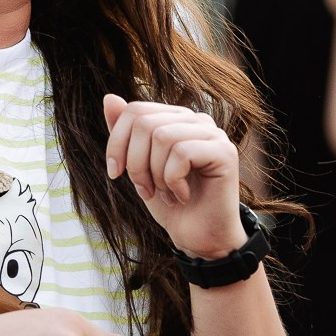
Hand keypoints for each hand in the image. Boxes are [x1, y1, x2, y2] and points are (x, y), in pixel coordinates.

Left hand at [102, 94, 244, 259]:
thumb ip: (126, 133)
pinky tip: (182, 195)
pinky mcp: (225, 151)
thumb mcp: (139, 167)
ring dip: (155, 174)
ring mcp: (213, 134)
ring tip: (165, 193)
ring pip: (162, 136)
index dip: (117, 142)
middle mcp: (196, 120)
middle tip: (145, 190)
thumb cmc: (170, 204)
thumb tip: (110, 97)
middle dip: (135, 163)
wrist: (198, 238)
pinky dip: (173, 180)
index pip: (136, 110)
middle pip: (145, 123)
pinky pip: (182, 153)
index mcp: (176, 119)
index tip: (115, 173)